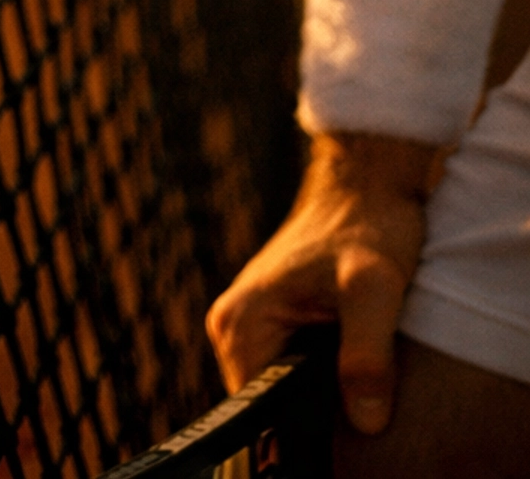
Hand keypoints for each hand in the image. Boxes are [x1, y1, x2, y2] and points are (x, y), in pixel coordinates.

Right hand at [208, 134, 441, 435]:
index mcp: (239, 321)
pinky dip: (325, 373)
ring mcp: (250, 321)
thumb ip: (366, 355)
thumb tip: (366, 421)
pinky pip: (293, 369)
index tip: (344, 417)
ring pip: (285, 390)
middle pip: (271, 406)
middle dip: (314, 409)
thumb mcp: (374, 288)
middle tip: (360, 386)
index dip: (304, 428)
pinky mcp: (273, 319)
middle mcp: (232, 324)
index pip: (259, 415)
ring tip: (359, 363)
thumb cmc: (369, 221)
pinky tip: (353, 354)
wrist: (370, 178)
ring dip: (322, 391)